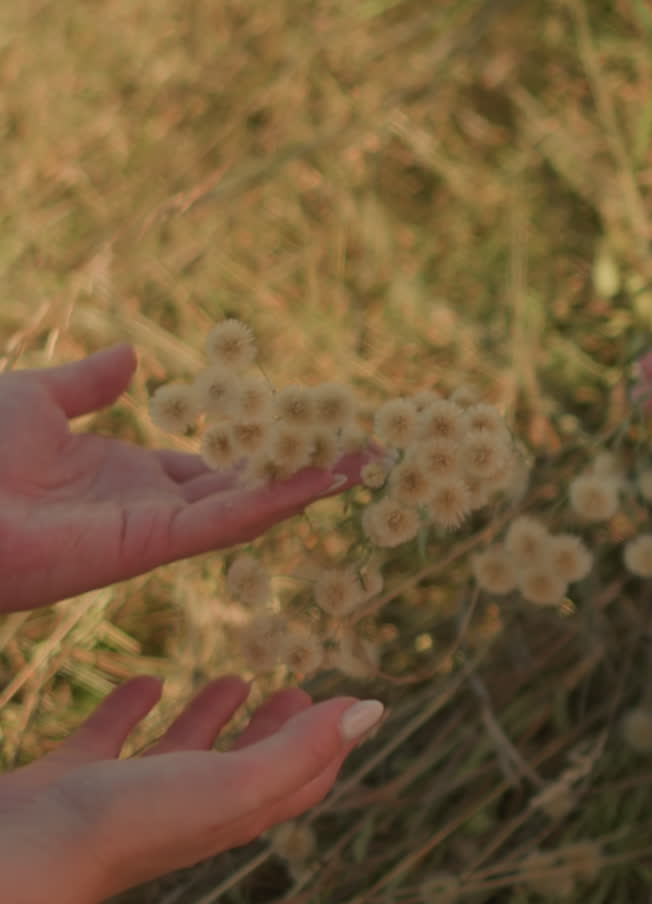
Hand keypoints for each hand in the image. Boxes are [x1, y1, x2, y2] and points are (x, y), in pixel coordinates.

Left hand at [0, 345, 365, 611]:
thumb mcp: (36, 400)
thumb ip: (88, 383)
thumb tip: (132, 359)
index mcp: (123, 475)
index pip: (208, 465)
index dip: (257, 447)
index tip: (305, 429)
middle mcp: (147, 506)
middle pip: (241, 487)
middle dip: (300, 468)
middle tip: (361, 447)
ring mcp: (152, 529)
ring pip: (246, 507)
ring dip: (304, 485)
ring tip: (363, 461)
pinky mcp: (147, 544)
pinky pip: (223, 521)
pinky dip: (274, 501)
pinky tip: (320, 480)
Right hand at [0, 676, 383, 903]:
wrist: (23, 855)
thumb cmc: (133, 823)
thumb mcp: (234, 783)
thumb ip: (302, 748)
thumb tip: (374, 710)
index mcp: (230, 815)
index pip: (299, 782)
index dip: (328, 748)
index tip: (349, 709)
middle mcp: (184, 810)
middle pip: (248, 766)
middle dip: (278, 730)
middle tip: (298, 689)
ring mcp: (126, 798)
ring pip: (182, 752)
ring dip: (213, 717)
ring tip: (236, 678)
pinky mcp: (75, 780)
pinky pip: (112, 737)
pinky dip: (134, 709)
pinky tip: (146, 681)